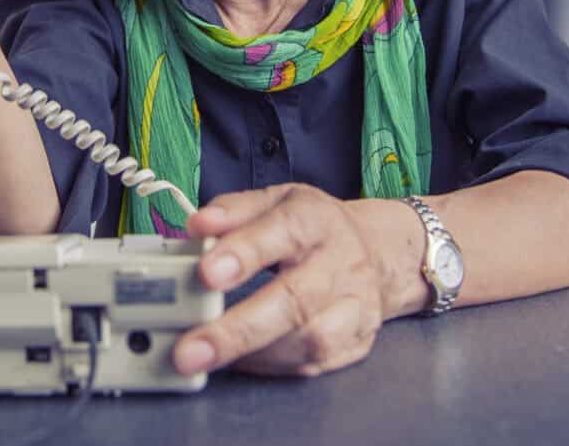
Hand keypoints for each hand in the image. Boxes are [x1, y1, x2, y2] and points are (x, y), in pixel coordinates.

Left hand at [173, 184, 422, 377]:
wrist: (378, 252)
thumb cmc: (312, 227)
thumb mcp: (275, 201)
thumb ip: (233, 211)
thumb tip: (197, 225)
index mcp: (315, 220)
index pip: (282, 232)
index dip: (244, 253)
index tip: (206, 273)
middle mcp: (340, 264)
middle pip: (294, 301)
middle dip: (238, 330)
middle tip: (190, 351)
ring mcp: (355, 306)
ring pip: (311, 340)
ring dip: (255, 355)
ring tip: (207, 357)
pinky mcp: (358, 340)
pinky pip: (314, 364)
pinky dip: (272, 367)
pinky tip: (240, 362)